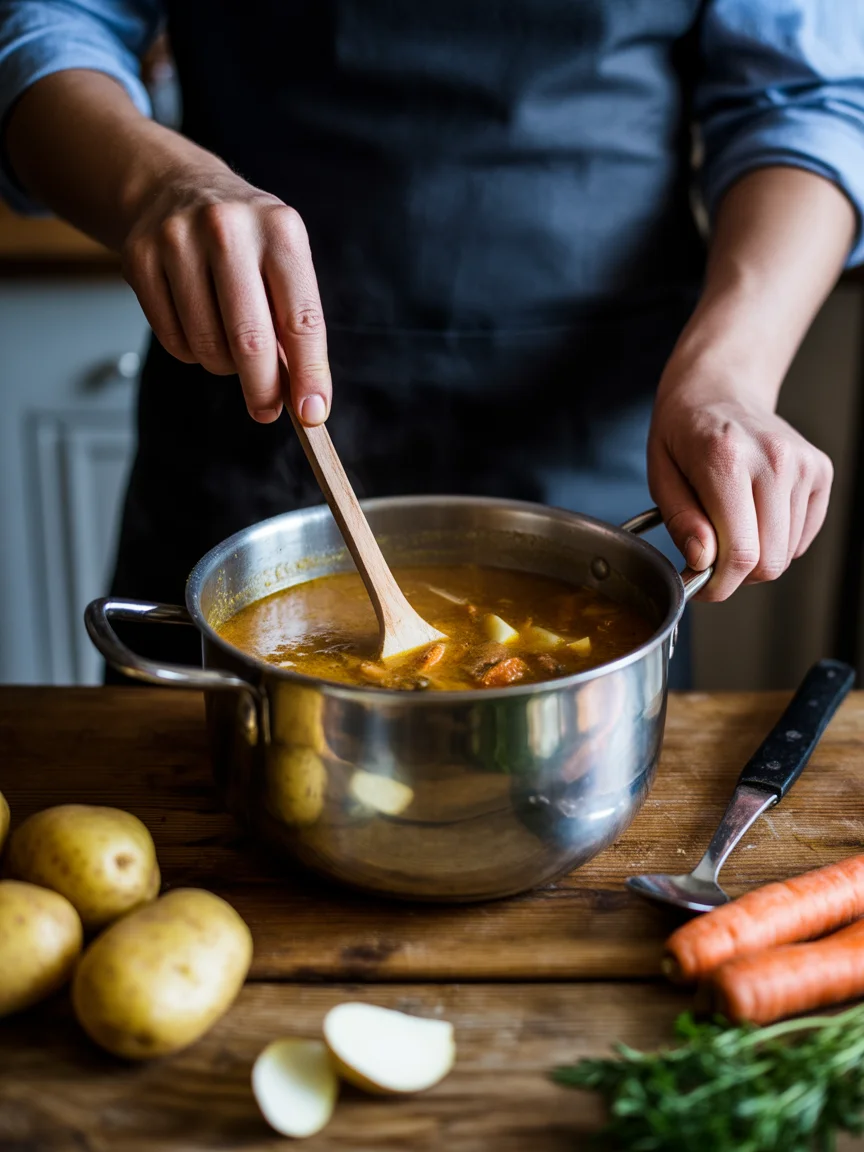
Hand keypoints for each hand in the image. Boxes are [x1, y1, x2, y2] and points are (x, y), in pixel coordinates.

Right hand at [121, 163, 329, 424]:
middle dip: (262, 388)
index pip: (302, 319)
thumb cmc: (245, 242)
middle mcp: (229, 229)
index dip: (309, 374)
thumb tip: (303, 399)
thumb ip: (294, 325)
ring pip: (207, 346)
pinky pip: (173, 340)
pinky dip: (191, 352)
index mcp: (280, 230)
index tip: (312, 413)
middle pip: (250, 340)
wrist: (176, 188)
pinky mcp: (140, 259)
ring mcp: (178, 241)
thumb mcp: (283, 262)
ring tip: (229, 346)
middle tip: (266, 410)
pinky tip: (198, 328)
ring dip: (224, 366)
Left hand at [648, 388, 832, 601]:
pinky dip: (777, 541)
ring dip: (755, 557)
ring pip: (787, 554)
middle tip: (711, 559)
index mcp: (727, 459)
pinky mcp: (820, 471)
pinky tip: (753, 515)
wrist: (720, 388)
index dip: (718, 585)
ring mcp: (804, 465)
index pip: (740, 552)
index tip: (699, 585)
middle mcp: (774, 460)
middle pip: (769, 561)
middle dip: (736, 575)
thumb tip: (702, 561)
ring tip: (730, 528)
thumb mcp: (661, 473)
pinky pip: (803, 537)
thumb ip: (681, 520)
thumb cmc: (684, 430)